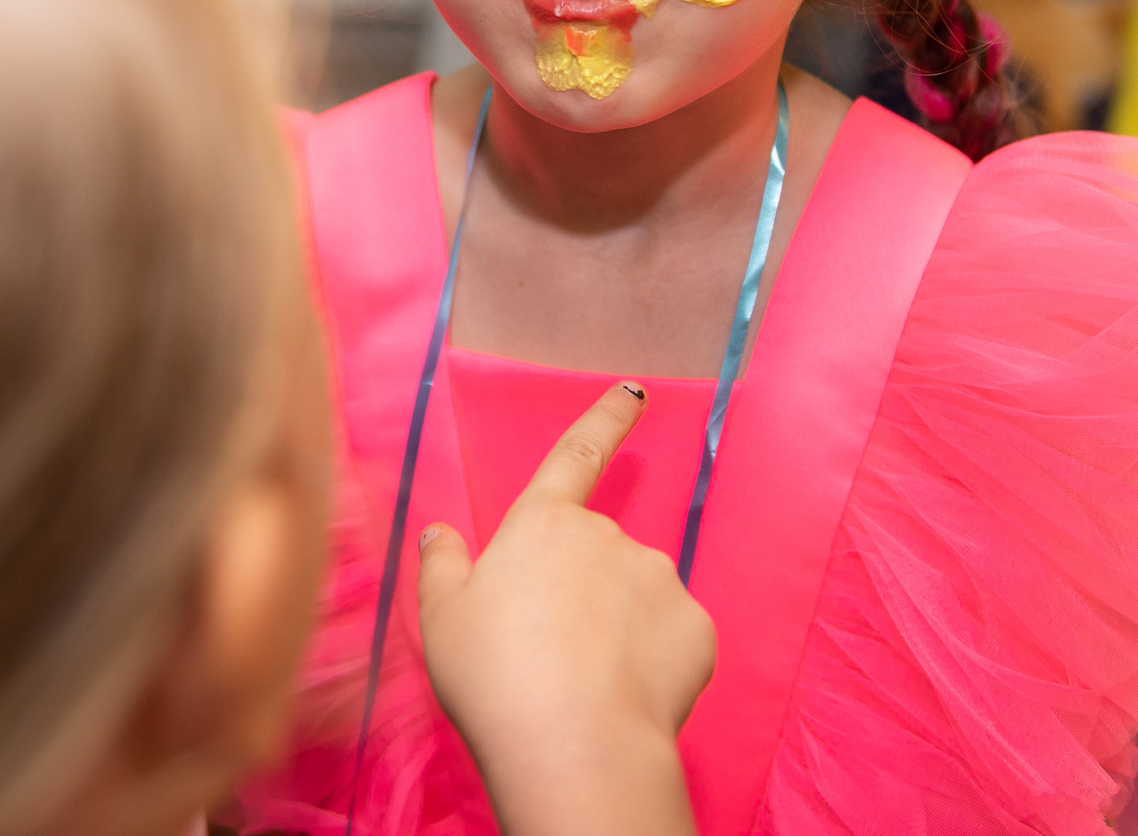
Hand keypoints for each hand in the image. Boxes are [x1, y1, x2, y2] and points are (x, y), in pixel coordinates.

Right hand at [416, 382, 714, 835]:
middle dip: (583, 595)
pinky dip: (652, 662)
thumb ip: (442, 566)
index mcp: (543, 524)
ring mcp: (658, 580)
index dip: (605, 417)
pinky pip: (671, 639)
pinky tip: (625, 697)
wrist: (573, 746)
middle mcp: (608, 538)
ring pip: (636, 598)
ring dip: (617, 629)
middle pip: (597, 556)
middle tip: (549, 656)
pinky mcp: (695, 629)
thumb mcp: (443, 618)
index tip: (634, 391)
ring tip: (584, 686)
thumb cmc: (494, 676)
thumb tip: (441, 532)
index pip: (576, 455)